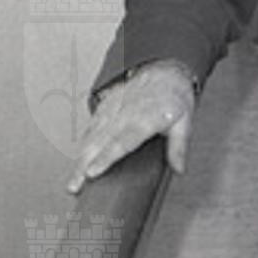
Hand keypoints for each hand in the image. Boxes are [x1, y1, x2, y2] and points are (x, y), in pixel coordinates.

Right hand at [67, 61, 194, 192]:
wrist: (162, 71)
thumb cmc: (173, 96)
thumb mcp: (185, 121)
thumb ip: (179, 147)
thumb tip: (179, 168)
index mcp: (145, 120)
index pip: (121, 143)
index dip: (105, 158)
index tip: (92, 172)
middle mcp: (124, 116)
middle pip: (99, 144)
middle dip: (83, 166)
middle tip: (75, 186)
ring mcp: (111, 112)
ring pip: (90, 139)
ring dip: (78, 161)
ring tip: (73, 181)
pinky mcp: (103, 110)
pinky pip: (89, 130)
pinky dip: (81, 147)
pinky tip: (77, 162)